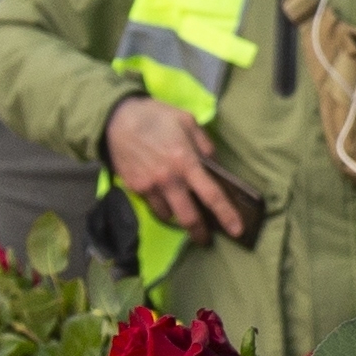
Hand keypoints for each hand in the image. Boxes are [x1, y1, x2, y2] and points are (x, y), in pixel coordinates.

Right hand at [102, 98, 249, 241]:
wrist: (118, 118)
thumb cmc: (157, 117)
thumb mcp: (188, 122)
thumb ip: (205, 146)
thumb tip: (215, 167)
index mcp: (186, 162)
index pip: (211, 195)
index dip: (226, 215)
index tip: (237, 231)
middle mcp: (169, 180)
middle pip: (189, 218)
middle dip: (200, 233)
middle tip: (205, 238)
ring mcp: (150, 187)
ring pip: (168, 216)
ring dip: (178, 218)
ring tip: (184, 213)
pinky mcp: (135, 188)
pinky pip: (152, 206)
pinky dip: (162, 207)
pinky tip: (165, 199)